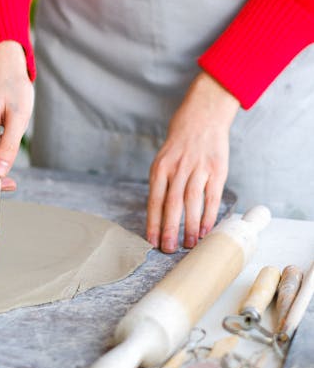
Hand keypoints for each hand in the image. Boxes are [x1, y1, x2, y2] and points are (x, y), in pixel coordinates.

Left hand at [146, 72, 239, 252]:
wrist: (203, 117)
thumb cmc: (181, 143)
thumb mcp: (164, 158)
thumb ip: (162, 183)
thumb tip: (160, 214)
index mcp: (160, 168)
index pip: (154, 200)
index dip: (153, 222)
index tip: (151, 241)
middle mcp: (177, 169)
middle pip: (172, 204)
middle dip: (169, 230)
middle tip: (168, 250)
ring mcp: (197, 169)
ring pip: (192, 203)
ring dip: (189, 227)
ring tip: (188, 245)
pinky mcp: (216, 171)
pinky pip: (211, 197)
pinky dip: (208, 216)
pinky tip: (205, 230)